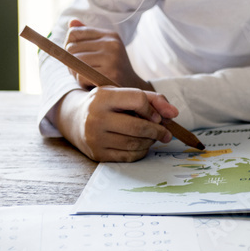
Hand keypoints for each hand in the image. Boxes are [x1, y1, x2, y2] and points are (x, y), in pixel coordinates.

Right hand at [55, 86, 179, 162]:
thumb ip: (152, 99)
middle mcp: (96, 118)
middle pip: (138, 127)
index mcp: (103, 97)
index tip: (157, 116)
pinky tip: (142, 145)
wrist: (75, 119)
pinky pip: (129, 156)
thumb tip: (174, 114)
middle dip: (158, 130)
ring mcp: (95, 138)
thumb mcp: (124, 94)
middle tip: (166, 132)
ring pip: (135, 143)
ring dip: (151, 141)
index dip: (153, 109)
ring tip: (153, 136)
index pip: (138, 100)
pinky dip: (142, 151)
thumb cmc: (107, 104)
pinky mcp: (97, 154)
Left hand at [65, 19, 149, 89]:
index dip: (70, 46)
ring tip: (89, 77)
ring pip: (74, 63)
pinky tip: (93, 84)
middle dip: (72, 62)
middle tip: (83, 70)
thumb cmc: (112, 69)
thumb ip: (87, 36)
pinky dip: (82, 83)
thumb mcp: (103, 49)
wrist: (132, 89)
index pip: (74, 33)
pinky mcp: (110, 74)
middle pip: (71, 48)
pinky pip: (81, 76)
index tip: (78, 56)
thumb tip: (71, 21)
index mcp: (109, 35)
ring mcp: (112, 58)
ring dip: (76, 74)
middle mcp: (112, 44)